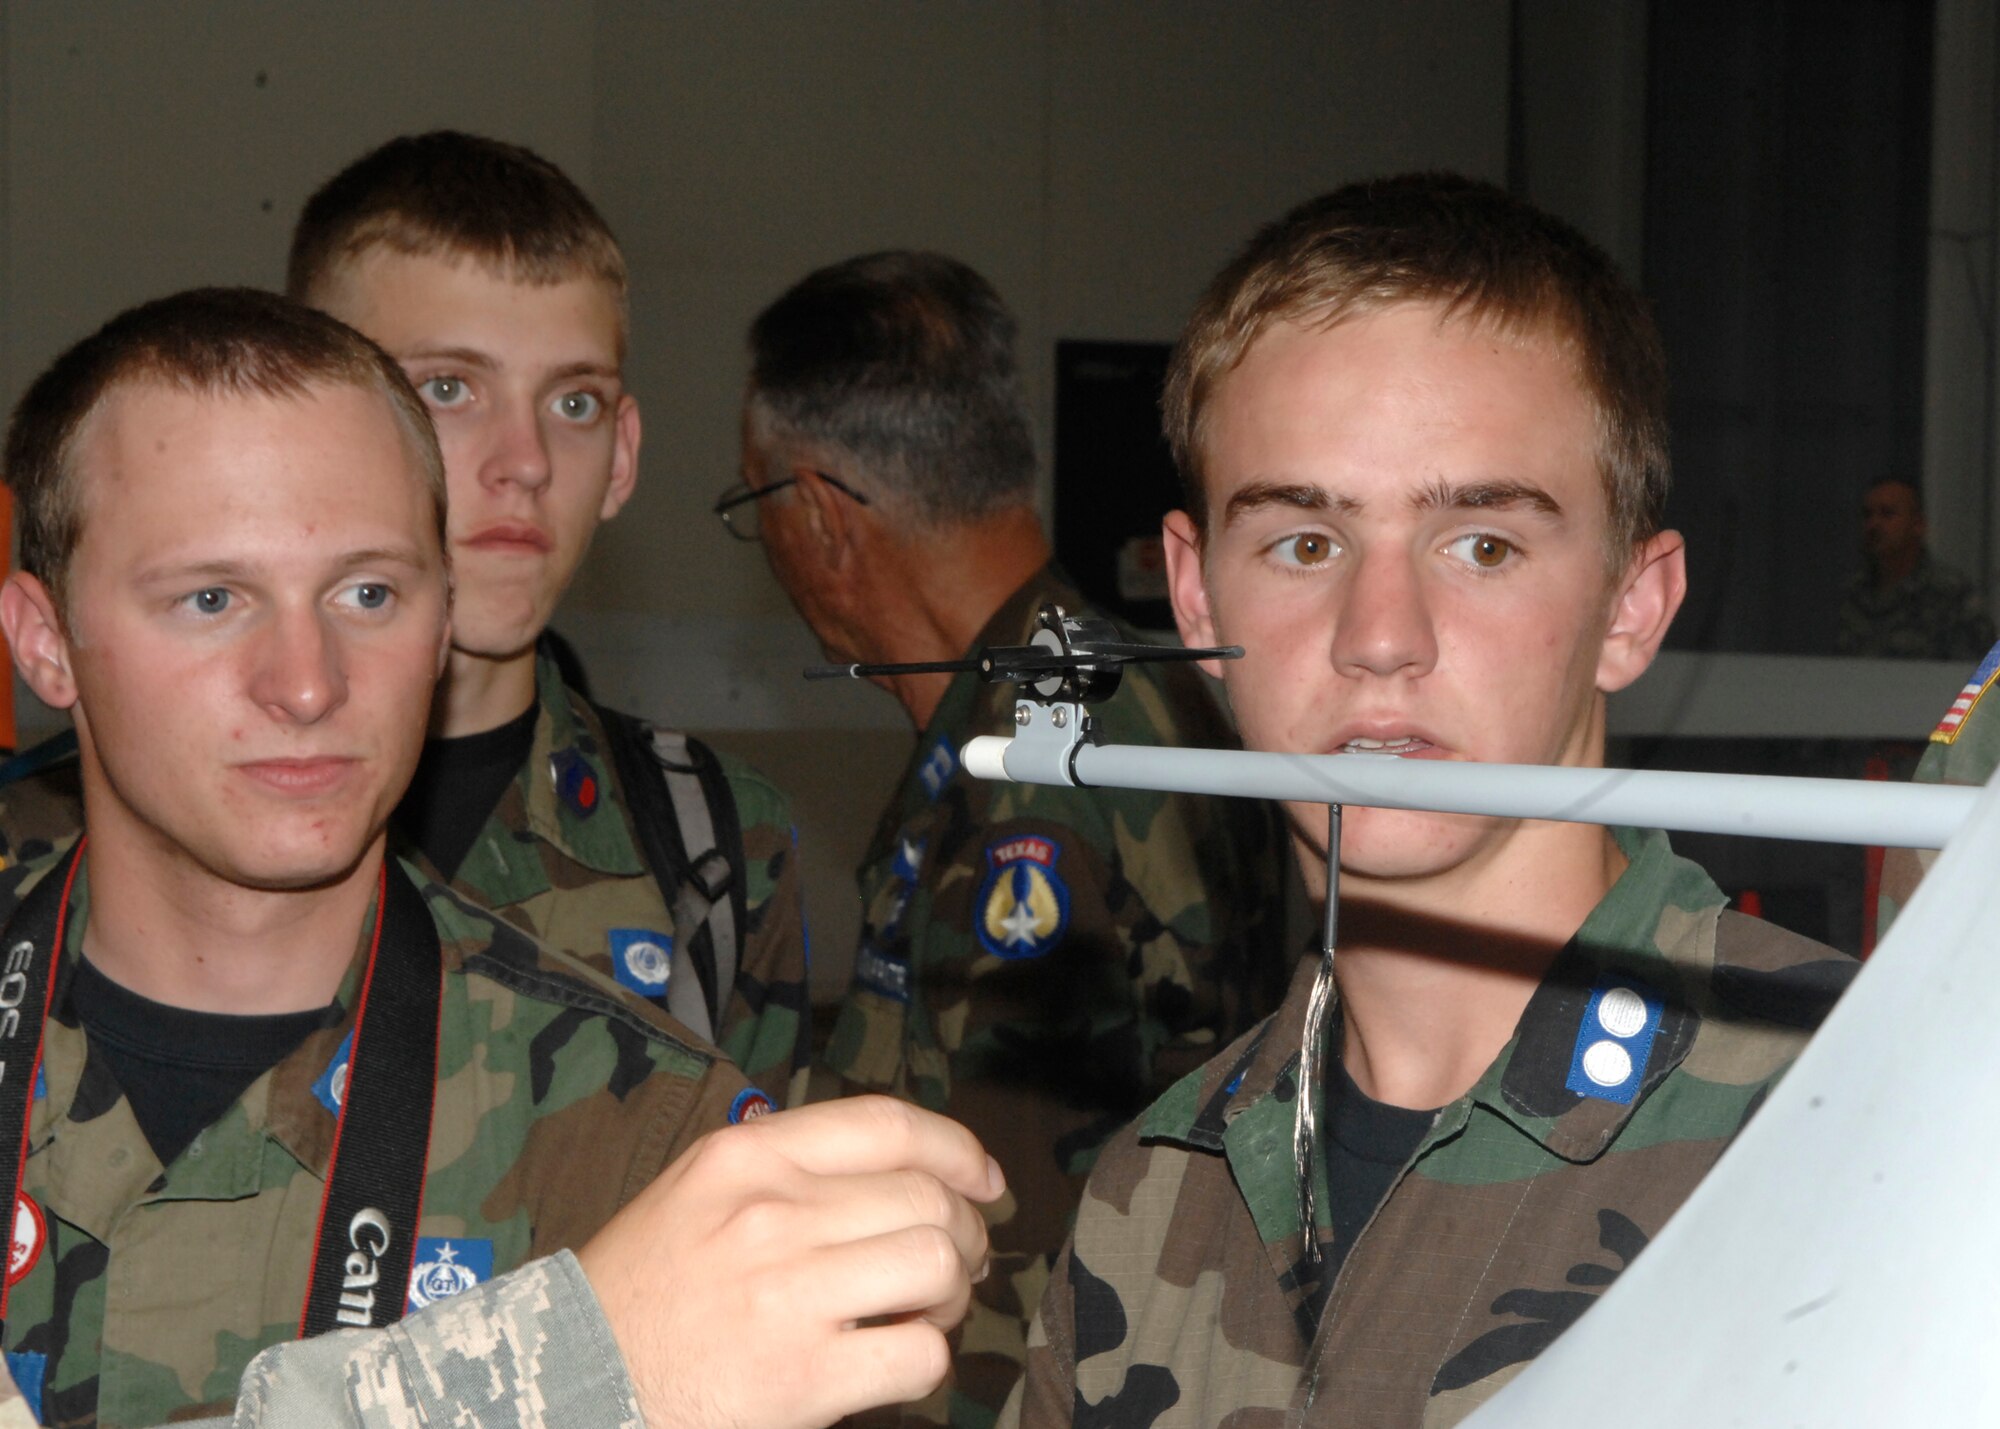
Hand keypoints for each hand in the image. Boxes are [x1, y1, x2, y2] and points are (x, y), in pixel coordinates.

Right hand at [576, 1095, 1004, 1428]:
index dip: (957, 1149)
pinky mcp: (801, 1376)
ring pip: (936, 1264)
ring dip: (951, 1295)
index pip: (887, 1126)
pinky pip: (918, 1354)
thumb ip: (787, 1169)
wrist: (569, 1382)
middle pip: (926, 1198)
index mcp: (747, 1157)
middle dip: (964, 1234)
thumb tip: (901, 1173)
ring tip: (925, 1314)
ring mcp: (788, 1293)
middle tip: (956, 1266)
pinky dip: (926, 1361)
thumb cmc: (642, 1294)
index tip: (985, 1180)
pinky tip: (895, 1361)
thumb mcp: (697, 1193)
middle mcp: (771, 1212)